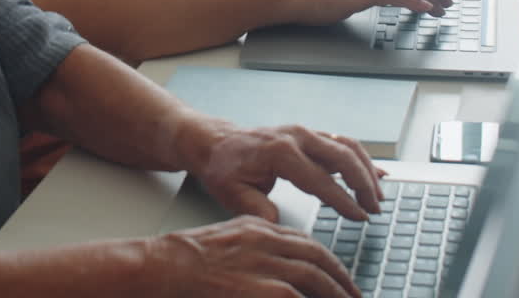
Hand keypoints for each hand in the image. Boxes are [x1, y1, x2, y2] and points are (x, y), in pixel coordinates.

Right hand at [146, 215, 358, 297]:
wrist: (166, 264)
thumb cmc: (186, 257)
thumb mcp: (225, 239)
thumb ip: (251, 246)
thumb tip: (272, 266)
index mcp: (258, 227)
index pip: (303, 240)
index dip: (326, 258)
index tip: (336, 271)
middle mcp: (267, 241)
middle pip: (317, 256)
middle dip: (340, 276)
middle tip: (353, 292)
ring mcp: (268, 264)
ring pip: (316, 277)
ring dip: (338, 292)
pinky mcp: (266, 289)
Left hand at [188, 123, 382, 222]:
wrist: (216, 143)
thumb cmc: (224, 167)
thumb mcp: (233, 193)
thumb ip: (257, 210)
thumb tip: (278, 224)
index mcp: (280, 152)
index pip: (320, 179)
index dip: (343, 200)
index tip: (359, 216)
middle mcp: (296, 137)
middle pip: (342, 156)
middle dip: (363, 183)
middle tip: (375, 208)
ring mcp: (304, 133)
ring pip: (346, 145)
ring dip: (366, 169)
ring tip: (378, 194)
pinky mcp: (308, 135)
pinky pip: (340, 143)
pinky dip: (359, 158)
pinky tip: (374, 172)